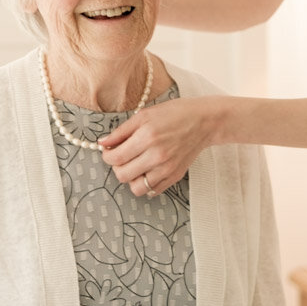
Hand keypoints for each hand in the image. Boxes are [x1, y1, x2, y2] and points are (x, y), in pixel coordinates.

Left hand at [100, 96, 221, 196]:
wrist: (204, 121)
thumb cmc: (174, 114)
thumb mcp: (144, 115)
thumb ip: (121, 131)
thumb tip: (102, 143)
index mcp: (147, 137)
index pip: (116, 158)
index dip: (107, 156)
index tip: (109, 151)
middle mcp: (157, 156)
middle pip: (123, 175)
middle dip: (117, 167)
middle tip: (121, 157)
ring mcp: (167, 169)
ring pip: (136, 188)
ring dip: (131, 178)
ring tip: (134, 165)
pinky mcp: (175, 176)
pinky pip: (152, 191)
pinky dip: (145, 184)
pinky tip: (147, 170)